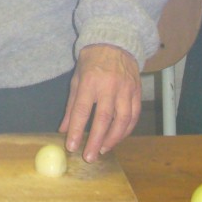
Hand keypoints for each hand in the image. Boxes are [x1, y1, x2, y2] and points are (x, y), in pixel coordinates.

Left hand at [59, 44, 141, 162]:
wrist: (115, 43)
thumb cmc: (92, 62)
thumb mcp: (77, 79)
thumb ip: (71, 105)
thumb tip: (63, 129)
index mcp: (90, 81)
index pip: (82, 110)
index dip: (76, 129)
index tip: (71, 146)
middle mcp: (109, 86)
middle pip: (103, 119)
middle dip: (95, 140)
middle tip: (89, 157)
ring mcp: (126, 89)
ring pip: (122, 120)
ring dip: (113, 139)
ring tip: (102, 149)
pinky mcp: (137, 92)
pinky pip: (134, 116)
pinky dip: (126, 130)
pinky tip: (118, 138)